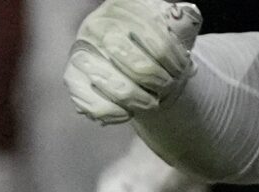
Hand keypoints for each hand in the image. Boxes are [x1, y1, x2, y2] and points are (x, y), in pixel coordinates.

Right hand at [67, 0, 201, 124]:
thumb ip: (181, 23)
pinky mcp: (73, 77)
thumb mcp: (173, 31)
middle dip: (158, 81)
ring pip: (117, 86)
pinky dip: (116, 113)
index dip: (175, 63)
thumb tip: (186, 14)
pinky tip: (127, 112)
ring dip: (140, 99)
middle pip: (135, 63)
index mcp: (124, 8)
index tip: (182, 70)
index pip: (158, 42)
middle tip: (165, 86)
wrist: (136, 67)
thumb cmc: (155, 48)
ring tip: (150, 101)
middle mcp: (97, 25)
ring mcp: (82, 52)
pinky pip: (94, 104)